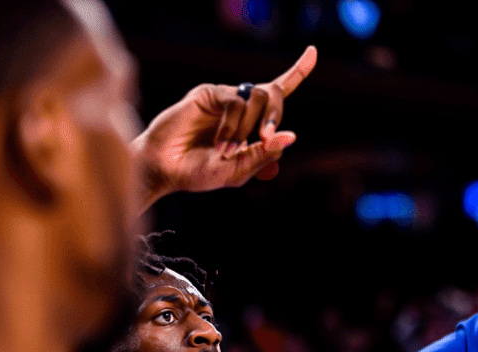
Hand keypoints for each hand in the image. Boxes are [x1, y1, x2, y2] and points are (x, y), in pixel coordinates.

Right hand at [133, 46, 316, 206]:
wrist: (163, 169)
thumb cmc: (197, 172)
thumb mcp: (238, 171)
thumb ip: (263, 155)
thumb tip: (290, 136)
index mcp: (250, 123)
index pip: (277, 93)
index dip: (297, 71)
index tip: (313, 52)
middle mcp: (240, 106)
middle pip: (272, 94)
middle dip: (275, 115)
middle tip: (265, 138)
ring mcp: (224, 98)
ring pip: (256, 97)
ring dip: (247, 129)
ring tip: (227, 151)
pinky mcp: (208, 93)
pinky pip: (235, 102)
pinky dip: (232, 126)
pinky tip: (220, 144)